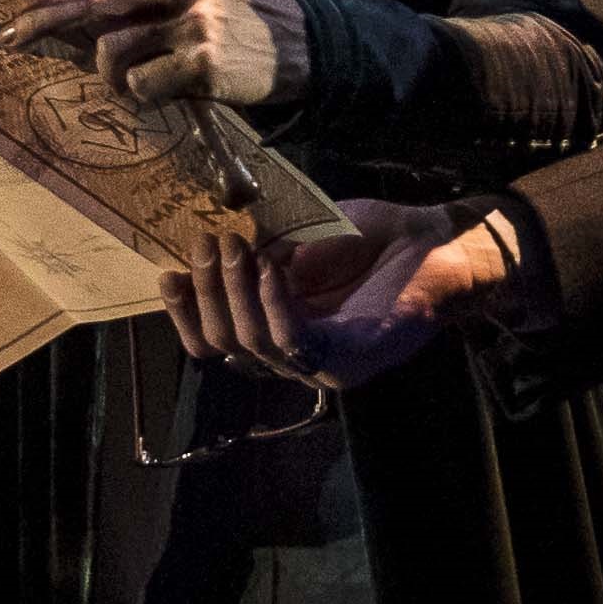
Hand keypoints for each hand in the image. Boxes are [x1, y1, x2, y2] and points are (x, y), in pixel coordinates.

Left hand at [9, 0, 304, 110]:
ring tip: (146, 82)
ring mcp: (191, 23)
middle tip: (10, 37)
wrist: (315, 48)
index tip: (24, 6)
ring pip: (112, 53)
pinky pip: (144, 86)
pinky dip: (148, 96)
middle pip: (93, 0)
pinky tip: (174, 92)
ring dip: (114, 78)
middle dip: (43, 20)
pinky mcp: (202, 63)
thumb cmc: (250, 21)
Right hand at [160, 197, 517, 390]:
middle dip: (206, 293)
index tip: (167, 273)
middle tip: (207, 243)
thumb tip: (203, 250)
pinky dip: (274, 305)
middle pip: (222, 346)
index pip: (212, 342)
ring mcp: (322, 366)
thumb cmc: (372, 237)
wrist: (435, 240)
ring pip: (250, 346)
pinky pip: (294, 343)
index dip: (184, 314)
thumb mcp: (296, 239)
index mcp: (277, 329)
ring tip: (237, 247)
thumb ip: (253, 252)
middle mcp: (295, 356)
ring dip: (235, 292)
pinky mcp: (351, 360)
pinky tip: (271, 269)